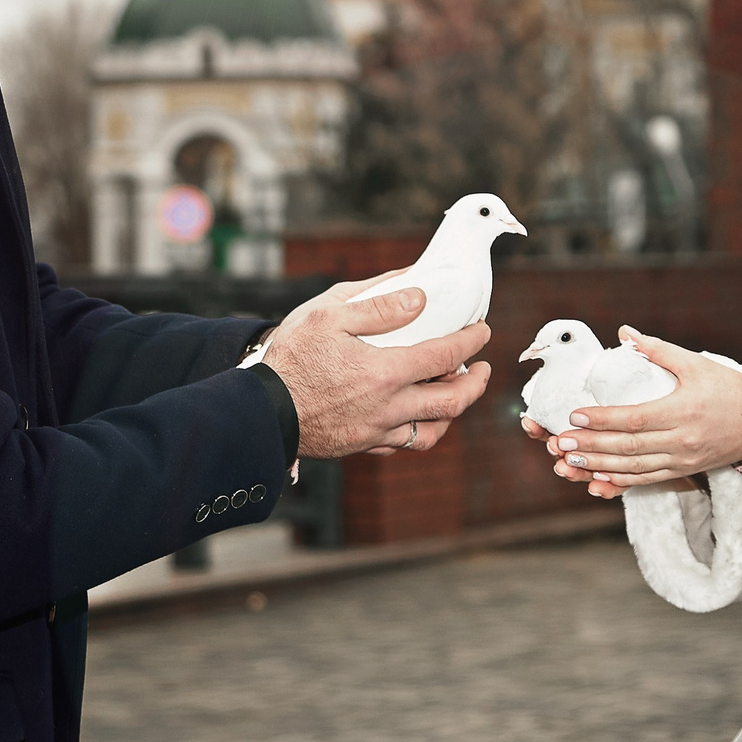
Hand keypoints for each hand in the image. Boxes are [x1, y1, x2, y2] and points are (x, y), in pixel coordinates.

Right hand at [264, 274, 490, 459]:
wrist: (258, 410)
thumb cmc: (290, 357)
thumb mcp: (328, 315)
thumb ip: (378, 305)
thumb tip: (419, 297)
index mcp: (384, 371)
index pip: (445, 355)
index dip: (470, 341)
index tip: (482, 330)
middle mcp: (388, 406)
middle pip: (451, 402)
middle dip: (475, 384)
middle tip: (483, 368)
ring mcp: (375, 430)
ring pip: (431, 431)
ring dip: (452, 413)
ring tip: (455, 392)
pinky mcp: (361, 445)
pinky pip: (402, 444)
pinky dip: (419, 430)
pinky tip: (417, 415)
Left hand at [526, 328, 741, 495]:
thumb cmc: (730, 388)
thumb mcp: (696, 364)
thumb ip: (657, 350)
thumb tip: (624, 332)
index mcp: (682, 411)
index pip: (633, 418)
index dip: (601, 419)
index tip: (575, 415)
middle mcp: (681, 440)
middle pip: (628, 447)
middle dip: (591, 445)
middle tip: (561, 443)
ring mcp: (683, 460)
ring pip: (634, 468)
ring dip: (600, 465)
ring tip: (571, 461)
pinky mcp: (686, 470)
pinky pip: (649, 480)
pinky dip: (622, 481)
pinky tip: (599, 478)